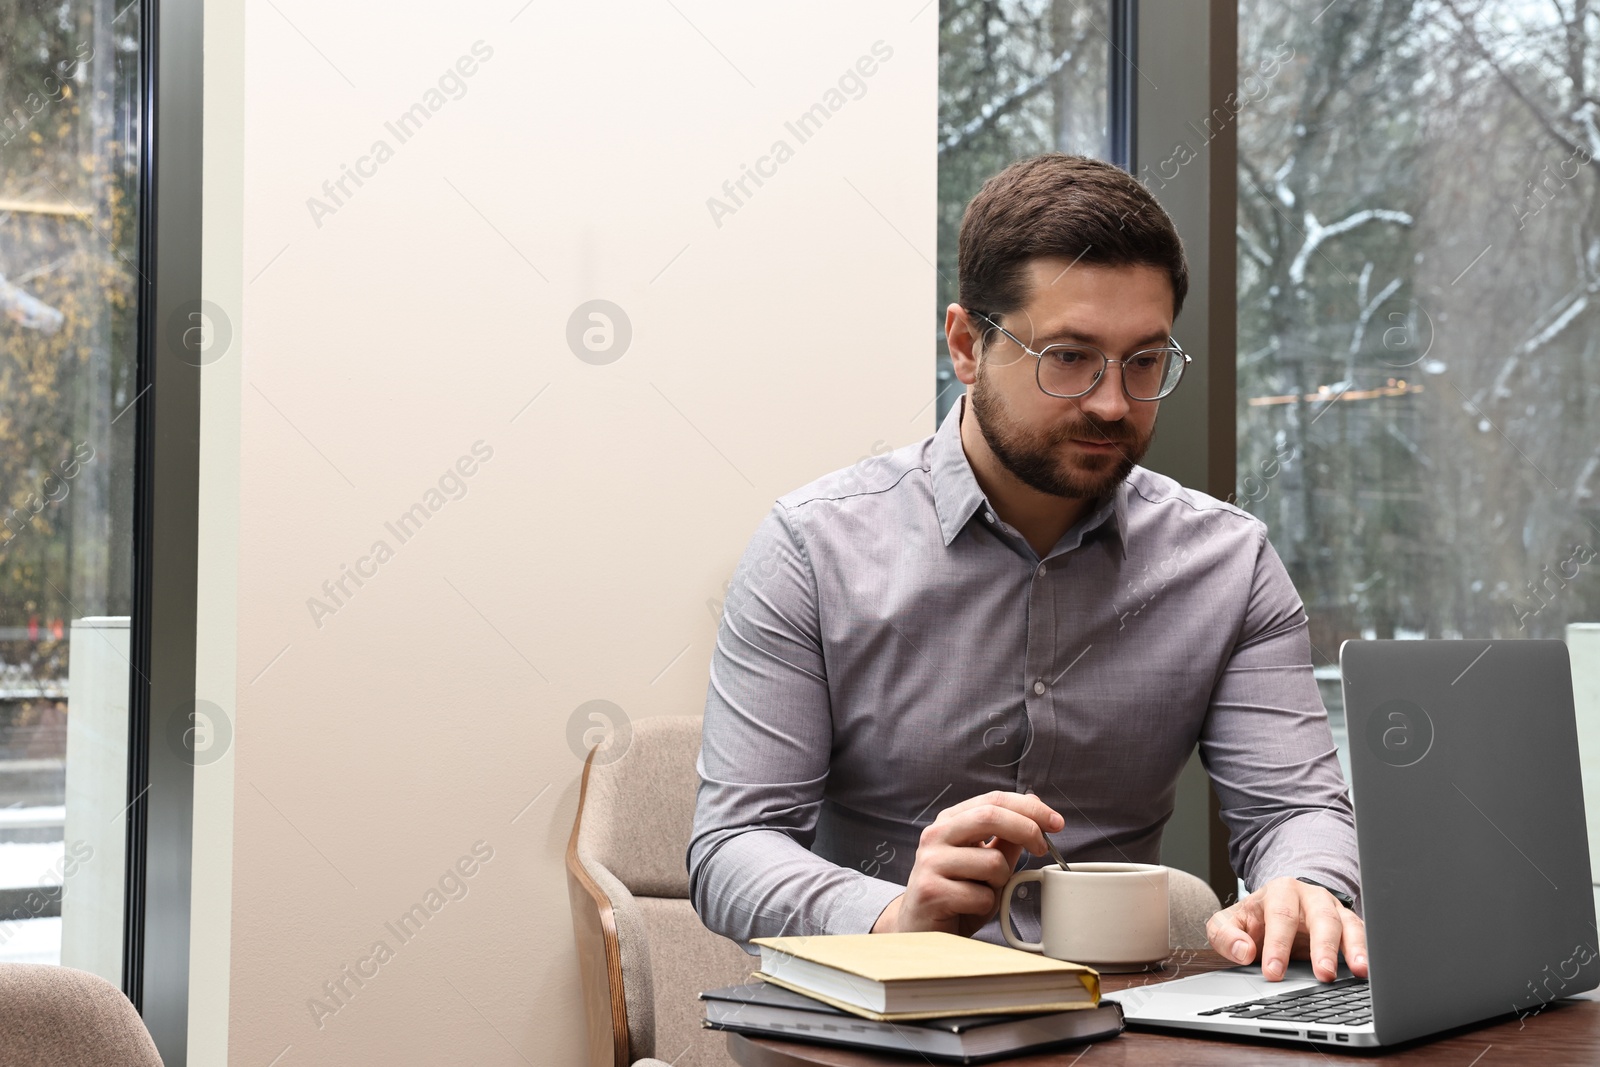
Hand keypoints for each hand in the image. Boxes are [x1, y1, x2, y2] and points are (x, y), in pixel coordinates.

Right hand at [872, 790, 1062, 936]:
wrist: (919, 929)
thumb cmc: (956, 895)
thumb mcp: (986, 864)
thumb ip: (1005, 840)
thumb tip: (1034, 811)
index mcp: (950, 821)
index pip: (993, 800)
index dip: (1029, 808)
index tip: (1055, 823)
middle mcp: (935, 835)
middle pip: (990, 816)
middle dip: (1026, 829)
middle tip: (1044, 847)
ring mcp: (930, 862)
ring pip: (992, 862)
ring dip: (1001, 882)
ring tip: (984, 892)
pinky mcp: (930, 891)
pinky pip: (980, 896)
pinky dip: (985, 906)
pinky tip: (968, 909)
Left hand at [1206, 876, 1367, 982]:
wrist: (1276, 907)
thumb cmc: (1255, 918)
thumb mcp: (1230, 922)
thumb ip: (1226, 935)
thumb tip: (1243, 951)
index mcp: (1280, 892)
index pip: (1281, 917)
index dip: (1278, 945)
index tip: (1273, 971)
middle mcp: (1311, 897)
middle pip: (1321, 917)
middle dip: (1323, 946)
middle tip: (1324, 974)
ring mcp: (1334, 910)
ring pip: (1348, 924)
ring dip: (1354, 948)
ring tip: (1359, 970)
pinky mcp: (1349, 925)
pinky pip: (1362, 936)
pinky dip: (1367, 951)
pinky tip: (1369, 969)